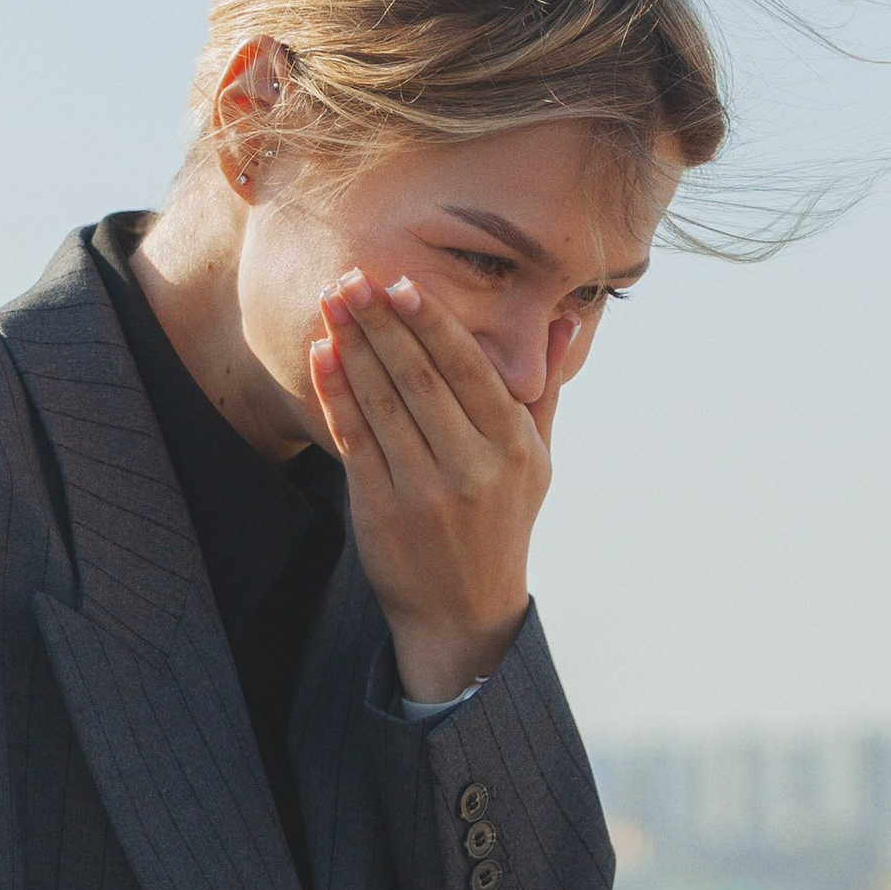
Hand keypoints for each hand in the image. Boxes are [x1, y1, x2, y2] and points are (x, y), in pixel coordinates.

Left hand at [308, 270, 572, 701]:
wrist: (464, 612)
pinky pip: (355, 439)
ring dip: (353, 347)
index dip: (431, 323)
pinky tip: (323, 356)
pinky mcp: (383, 510)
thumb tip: (567, 322)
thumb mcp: (537, 462)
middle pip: (420, 378)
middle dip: (383, 323)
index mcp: (513, 447)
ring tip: (331, 302)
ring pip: (383, 403)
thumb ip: (545, 390)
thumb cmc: (502, 525)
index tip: (401, 282)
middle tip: (354, 277)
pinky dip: (336, 394)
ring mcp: (425, 491)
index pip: (467, 369)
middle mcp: (472, 468)